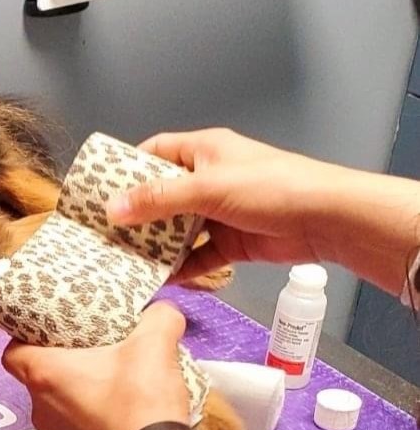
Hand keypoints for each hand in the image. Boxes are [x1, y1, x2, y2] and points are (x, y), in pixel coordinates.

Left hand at [1, 303, 190, 429]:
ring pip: (57, 399)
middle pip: (36, 375)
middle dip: (58, 357)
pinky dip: (92, 406)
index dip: (24, 336)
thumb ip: (158, 318)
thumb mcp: (154, 346)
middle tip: (83, 341)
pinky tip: (121, 395)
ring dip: (77, 383)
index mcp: (44, 375)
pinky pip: (77, 419)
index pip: (12, 352)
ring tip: (107, 365)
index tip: (47, 326)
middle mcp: (42, 406)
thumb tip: (163, 310)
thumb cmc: (139, 404)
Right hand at [104, 128, 419, 293]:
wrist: (327, 219)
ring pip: (180, 229)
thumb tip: (112, 209)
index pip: (156, 152)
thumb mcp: (206, 188)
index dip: (128, 168)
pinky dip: (183, 267)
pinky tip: (162, 279)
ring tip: (126, 259)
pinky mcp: (234, 242)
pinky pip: (200, 256)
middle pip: (163, 195)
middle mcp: (210, 178)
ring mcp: (222, 212)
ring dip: (158, 245)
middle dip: (138, 215)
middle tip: (106, 233)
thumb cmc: (271, 187)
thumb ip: (157, 200)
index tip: (101, 189)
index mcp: (204, 151)